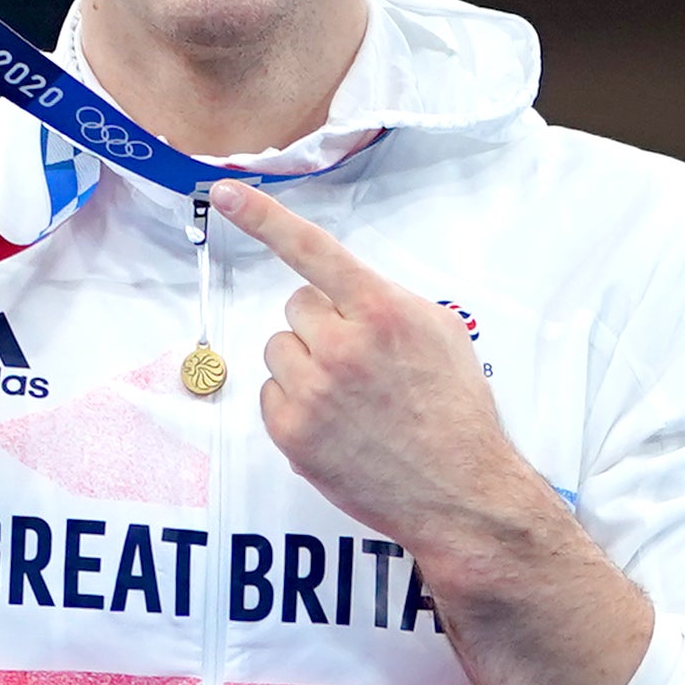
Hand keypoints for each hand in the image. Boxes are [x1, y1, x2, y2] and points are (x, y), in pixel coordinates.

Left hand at [222, 182, 532, 552]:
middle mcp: (342, 346)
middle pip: (297, 308)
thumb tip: (346, 293)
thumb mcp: (441, 333)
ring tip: (351, 399)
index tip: (225, 192)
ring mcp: (312, 391)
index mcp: (382, 311)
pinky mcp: (292, 433)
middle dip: (322, 327)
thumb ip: (388, 301)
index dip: (264, 217)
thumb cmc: (455, 411)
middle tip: (361, 364)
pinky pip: (271, 395)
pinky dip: (295, 405)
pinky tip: (335, 425)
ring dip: (306, 365)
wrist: (460, 491)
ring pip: (279, 349)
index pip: (313, 250)